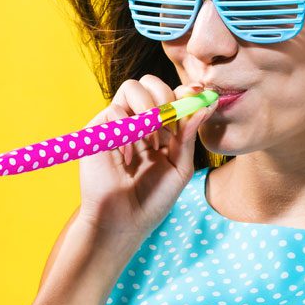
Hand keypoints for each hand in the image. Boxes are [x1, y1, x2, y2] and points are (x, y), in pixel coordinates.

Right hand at [75, 75, 215, 241]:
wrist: (124, 221)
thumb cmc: (152, 199)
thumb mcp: (179, 167)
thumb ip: (189, 136)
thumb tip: (205, 105)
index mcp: (161, 129)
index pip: (172, 96)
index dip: (185, 92)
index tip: (198, 94)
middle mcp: (139, 122)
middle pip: (150, 83)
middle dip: (165, 96)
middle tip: (170, 123)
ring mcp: (118, 125)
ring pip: (131, 88)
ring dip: (148, 108)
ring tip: (152, 139)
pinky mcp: (98, 131)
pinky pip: (114, 110)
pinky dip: (127, 130)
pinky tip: (130, 155)